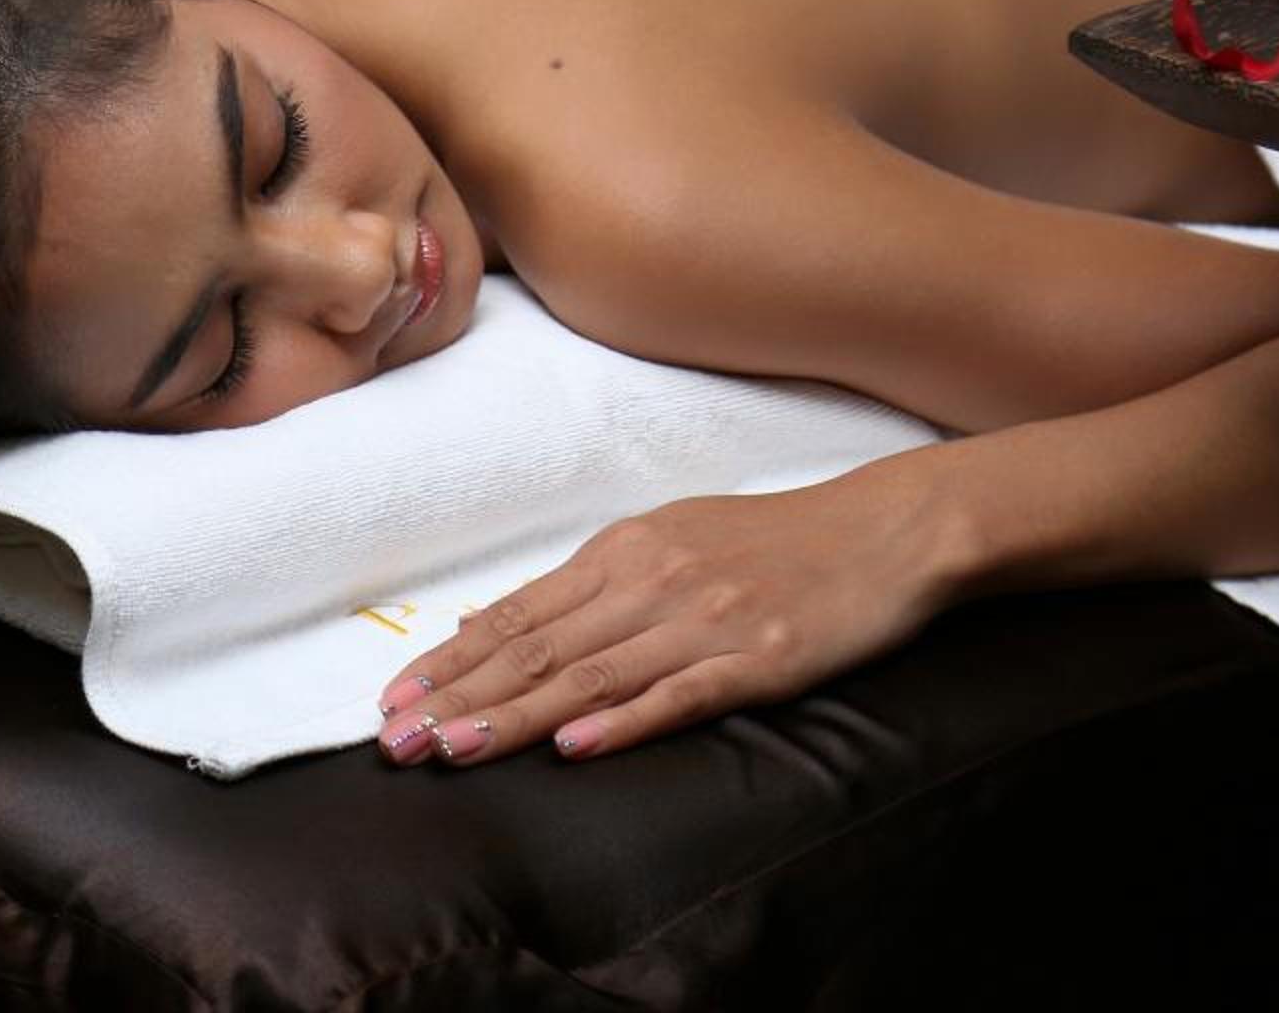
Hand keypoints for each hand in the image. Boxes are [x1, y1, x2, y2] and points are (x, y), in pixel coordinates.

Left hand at [372, 468, 948, 767]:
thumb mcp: (675, 538)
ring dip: (516, 716)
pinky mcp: (759, 657)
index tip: (392, 701)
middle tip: (396, 741)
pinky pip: (680, 694)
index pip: (518, 613)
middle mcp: (654, 579)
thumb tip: (506, 622)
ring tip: (455, 748)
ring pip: (591, 674)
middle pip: (538, 647)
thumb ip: (596, 584)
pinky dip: (623, 722)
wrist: (886, 530)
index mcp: (626, 550)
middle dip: (459, 695)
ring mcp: (705, 620)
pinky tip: (577, 748)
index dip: (450, 659)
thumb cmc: (777, 538)